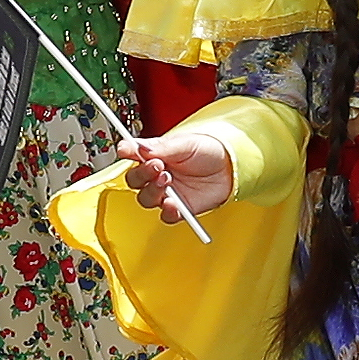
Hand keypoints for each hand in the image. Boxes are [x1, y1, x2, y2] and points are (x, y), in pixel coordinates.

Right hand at [118, 127, 233, 223]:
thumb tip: (139, 147)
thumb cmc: (209, 151)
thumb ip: (162, 147)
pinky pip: (166, 216)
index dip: (127, 153)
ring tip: (167, 181)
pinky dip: (168, 211)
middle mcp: (157, 175)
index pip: (133, 155)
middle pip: (135, 180)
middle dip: (142, 174)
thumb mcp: (186, 143)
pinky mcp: (178, 209)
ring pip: (146, 199)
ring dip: (153, 191)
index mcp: (155, 155)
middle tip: (157, 166)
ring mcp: (166, 193)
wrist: (231, 168)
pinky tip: (174, 204)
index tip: (127, 150)